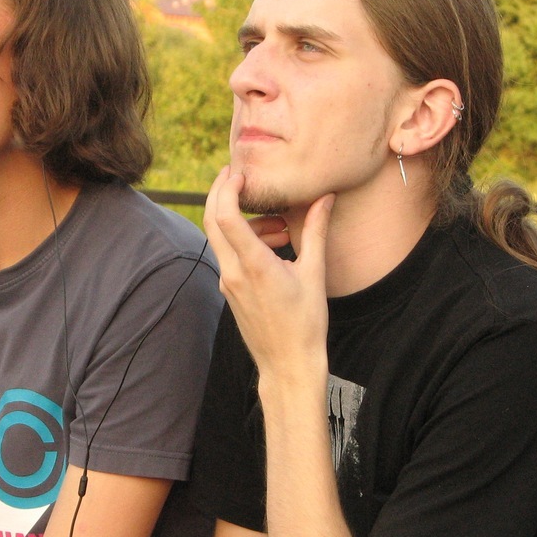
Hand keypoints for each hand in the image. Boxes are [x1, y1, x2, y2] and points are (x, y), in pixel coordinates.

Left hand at [202, 167, 333, 386]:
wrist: (288, 364)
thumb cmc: (306, 323)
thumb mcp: (315, 274)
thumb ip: (316, 231)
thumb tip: (325, 198)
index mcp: (254, 265)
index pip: (225, 217)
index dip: (227, 189)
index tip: (240, 172)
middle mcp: (233, 272)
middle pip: (211, 221)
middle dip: (219, 192)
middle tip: (236, 172)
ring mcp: (228, 282)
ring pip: (220, 238)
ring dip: (240, 219)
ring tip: (279, 223)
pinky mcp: (230, 290)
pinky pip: (229, 255)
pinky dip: (244, 239)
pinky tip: (274, 244)